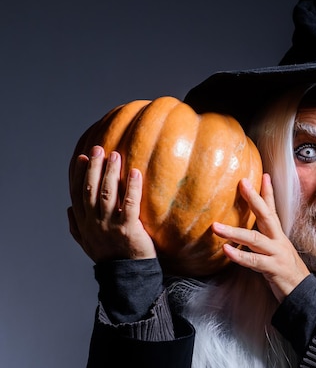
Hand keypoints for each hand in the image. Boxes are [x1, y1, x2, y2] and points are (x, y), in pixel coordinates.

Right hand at [67, 145, 155, 262]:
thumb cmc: (112, 259)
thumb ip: (76, 228)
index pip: (77, 194)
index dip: (79, 174)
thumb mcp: (88, 245)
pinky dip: (132, 187)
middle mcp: (94, 224)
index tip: (83, 157)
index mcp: (83, 225)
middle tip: (99, 149)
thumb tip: (69, 209)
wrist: (128, 278)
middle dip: (94, 168)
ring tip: (116, 156)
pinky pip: (130, 204)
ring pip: (108, 194)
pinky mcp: (129, 229)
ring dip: (111, 173)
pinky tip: (135, 173)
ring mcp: (110, 227)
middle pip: (90, 190)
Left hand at [212, 174, 309, 302]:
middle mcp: (278, 240)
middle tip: (242, 183)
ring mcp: (276, 253)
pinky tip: (226, 250)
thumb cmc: (286, 270)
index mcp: (278, 235)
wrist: (303, 292)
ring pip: (254, 239)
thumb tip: (246, 232)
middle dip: (255, 198)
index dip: (267, 192)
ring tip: (215, 227)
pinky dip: (239, 255)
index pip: (272, 209)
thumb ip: (264, 239)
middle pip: (266, 215)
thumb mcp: (277, 250)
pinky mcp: (272, 268)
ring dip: (234, 231)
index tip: (262, 174)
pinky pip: (254, 261)